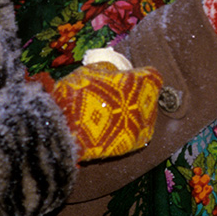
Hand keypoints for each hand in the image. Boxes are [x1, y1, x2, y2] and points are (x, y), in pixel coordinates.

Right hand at [31, 59, 162, 161]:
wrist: (64, 127)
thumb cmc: (78, 93)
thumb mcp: (92, 71)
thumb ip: (109, 71)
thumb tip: (113, 73)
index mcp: (140, 82)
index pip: (152, 76)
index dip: (142, 75)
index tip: (134, 76)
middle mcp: (147, 105)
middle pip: (150, 97)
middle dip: (140, 94)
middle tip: (124, 94)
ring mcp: (141, 126)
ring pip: (147, 116)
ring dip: (137, 113)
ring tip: (119, 112)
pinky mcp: (133, 144)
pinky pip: (138, 133)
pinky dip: (131, 129)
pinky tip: (117, 126)